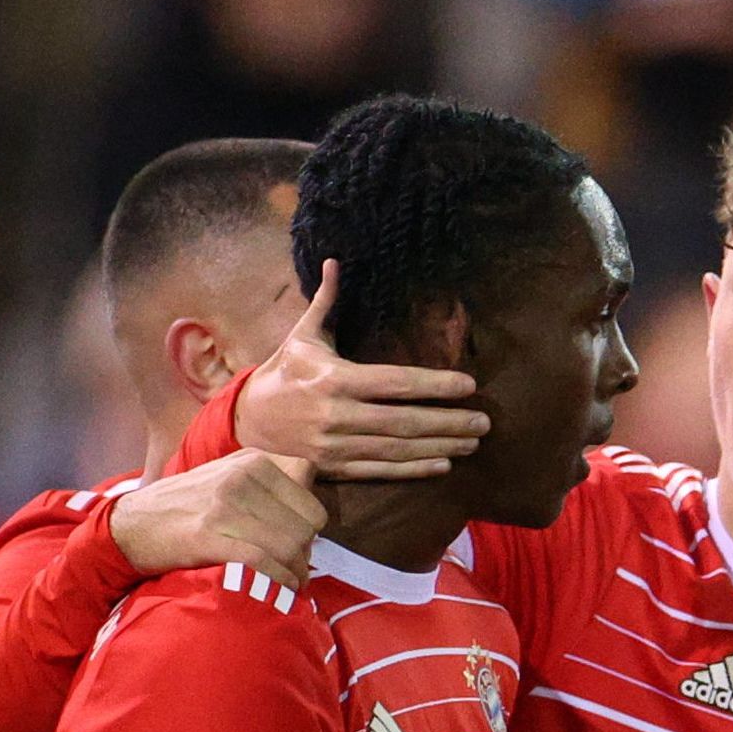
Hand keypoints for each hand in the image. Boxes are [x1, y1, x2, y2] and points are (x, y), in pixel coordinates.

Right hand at [108, 448, 321, 588]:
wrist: (130, 524)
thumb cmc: (186, 507)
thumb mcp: (228, 477)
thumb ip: (270, 485)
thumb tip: (314, 516)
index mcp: (252, 461)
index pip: (310, 499)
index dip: (308, 527)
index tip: (295, 543)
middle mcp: (242, 477)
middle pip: (305, 527)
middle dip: (303, 554)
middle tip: (290, 568)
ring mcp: (225, 505)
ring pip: (289, 545)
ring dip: (294, 572)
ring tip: (286, 582)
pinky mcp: (209, 535)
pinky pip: (263, 561)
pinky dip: (277, 580)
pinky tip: (277, 587)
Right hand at [230, 263, 489, 480]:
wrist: (248, 418)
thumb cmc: (284, 371)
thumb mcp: (303, 336)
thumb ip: (325, 302)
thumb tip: (335, 261)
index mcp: (333, 379)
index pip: (395, 383)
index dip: (435, 385)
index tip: (469, 385)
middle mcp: (336, 414)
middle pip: (404, 421)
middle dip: (449, 422)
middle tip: (484, 422)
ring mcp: (335, 445)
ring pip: (398, 448)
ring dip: (441, 446)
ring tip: (473, 442)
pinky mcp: (335, 467)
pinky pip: (382, 470)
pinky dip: (414, 469)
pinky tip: (443, 463)